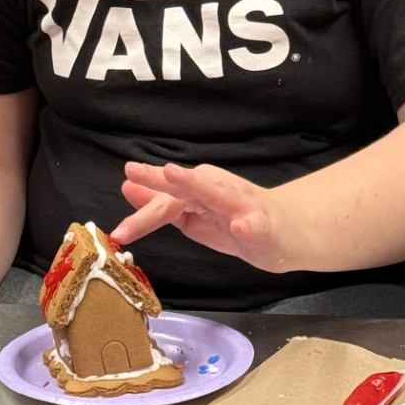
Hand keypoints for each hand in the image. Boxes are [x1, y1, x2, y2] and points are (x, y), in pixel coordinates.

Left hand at [111, 160, 288, 272]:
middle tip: (132, 173)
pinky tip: (240, 226)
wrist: (287, 231)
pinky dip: (248, 224)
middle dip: (160, 181)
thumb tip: (127, 186)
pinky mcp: (264, 224)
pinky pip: (256, 224)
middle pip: (184, 188)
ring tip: (175, 176)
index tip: (118, 228)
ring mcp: (242, 205)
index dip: (141, 212)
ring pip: (218, 193)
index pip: (165, 199)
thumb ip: (161, 202)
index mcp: (198, 190)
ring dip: (197, 184)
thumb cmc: (235, 220)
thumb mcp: (192, 213)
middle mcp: (217, 190)